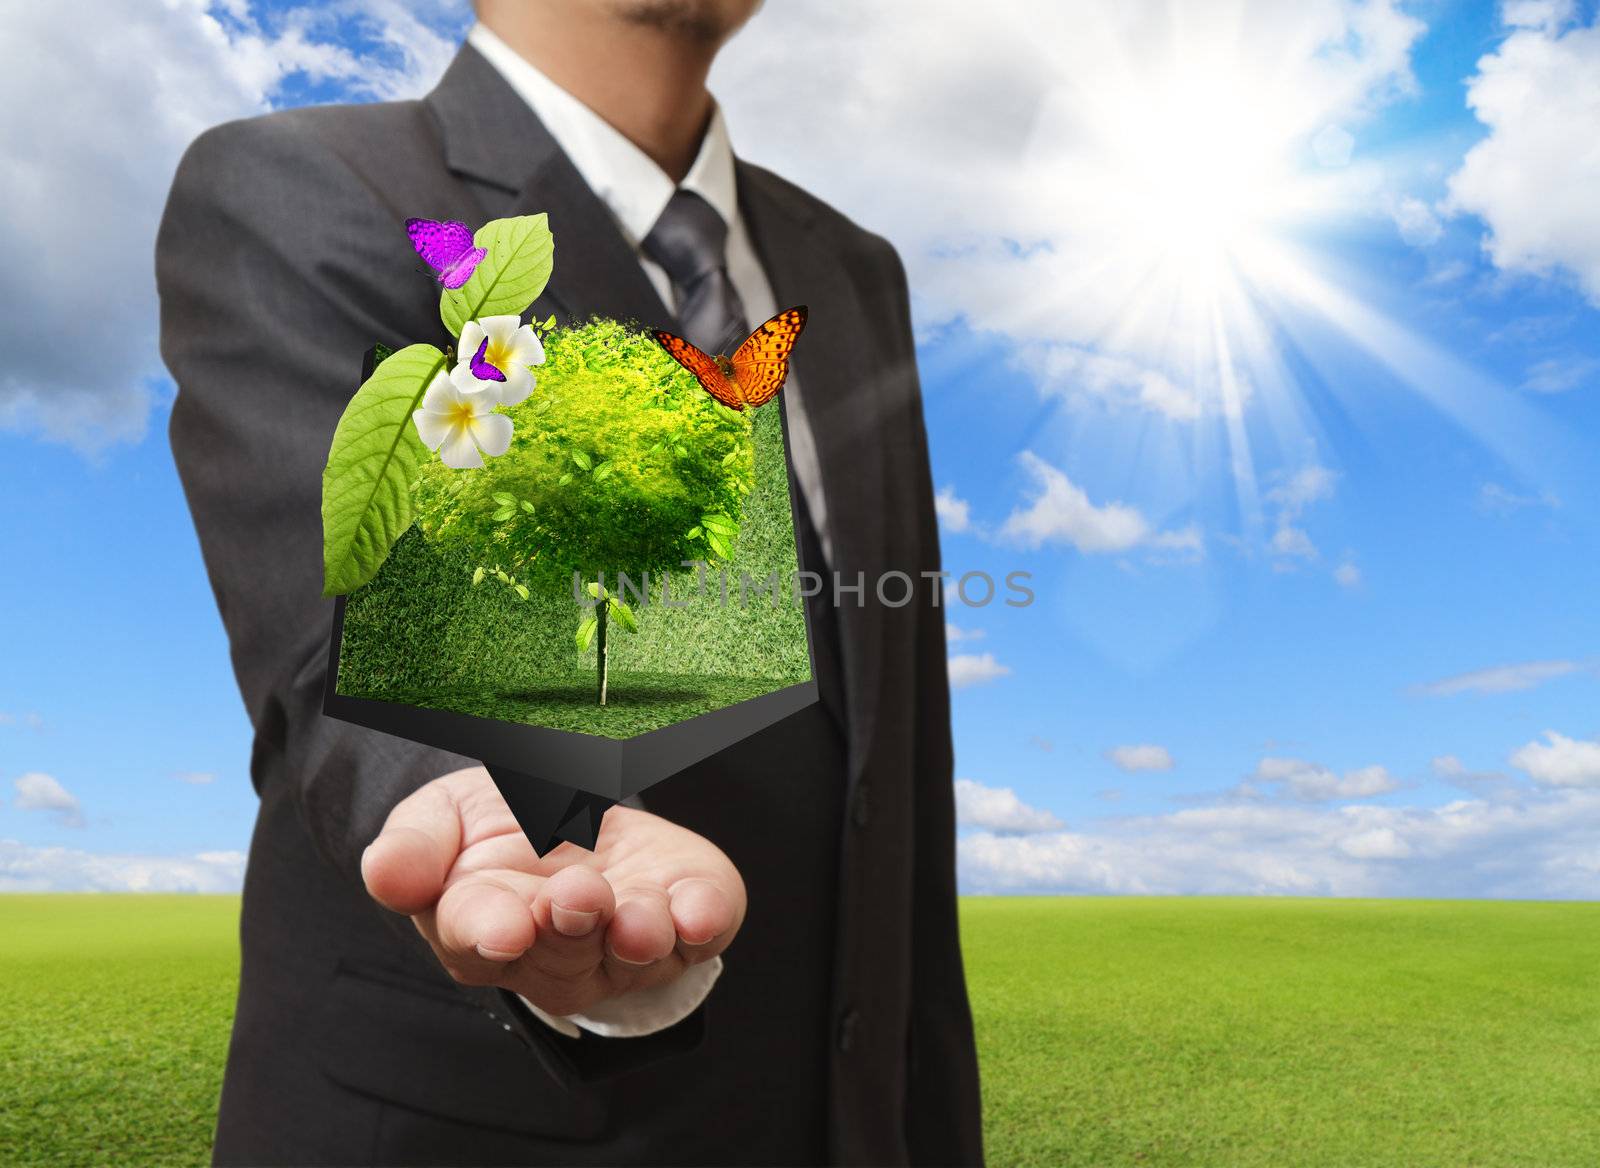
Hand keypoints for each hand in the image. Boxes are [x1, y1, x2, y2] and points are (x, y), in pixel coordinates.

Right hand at [361, 766, 744, 1017]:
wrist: (570, 803)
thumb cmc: (494, 823)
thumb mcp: (441, 818)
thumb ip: (413, 847)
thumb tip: (382, 872)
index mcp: (482, 924)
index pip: (479, 938)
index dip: (491, 932)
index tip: (503, 928)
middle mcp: (556, 949)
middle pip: (562, 952)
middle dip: (571, 926)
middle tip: (576, 895)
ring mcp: (623, 942)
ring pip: (630, 954)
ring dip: (636, 936)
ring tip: (637, 915)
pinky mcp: (685, 917)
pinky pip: (700, 930)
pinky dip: (702, 920)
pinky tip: (698, 910)